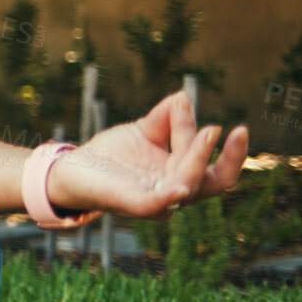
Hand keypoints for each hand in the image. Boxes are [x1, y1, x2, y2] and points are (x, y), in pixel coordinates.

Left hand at [48, 90, 249, 218]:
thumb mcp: (144, 132)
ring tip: (207, 132)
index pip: (216, 168)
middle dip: (225, 157)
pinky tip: (179, 188)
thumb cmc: (113, 156)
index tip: (224, 121)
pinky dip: (166, 198)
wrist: (73, 170)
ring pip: (187, 186)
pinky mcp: (129, 203)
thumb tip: (182, 96)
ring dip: (197, 159)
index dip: (228, 150)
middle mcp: (174, 193)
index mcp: (181, 177)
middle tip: (225, 128)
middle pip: (211, 181)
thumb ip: (164, 118)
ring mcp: (154, 201)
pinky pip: (152, 204)